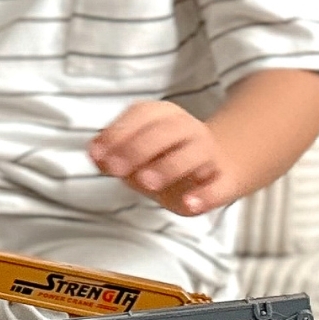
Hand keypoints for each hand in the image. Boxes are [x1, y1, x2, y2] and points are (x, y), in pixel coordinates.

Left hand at [89, 101, 238, 216]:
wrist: (217, 169)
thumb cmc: (164, 159)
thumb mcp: (135, 156)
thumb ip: (113, 155)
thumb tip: (94, 154)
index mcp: (164, 116)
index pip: (142, 114)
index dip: (117, 133)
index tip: (96, 154)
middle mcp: (188, 130)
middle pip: (166, 131)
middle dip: (138, 148)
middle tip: (115, 169)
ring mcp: (208, 154)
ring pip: (194, 154)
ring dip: (168, 167)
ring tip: (146, 183)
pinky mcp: (224, 181)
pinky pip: (218, 186)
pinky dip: (205, 195)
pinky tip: (190, 204)